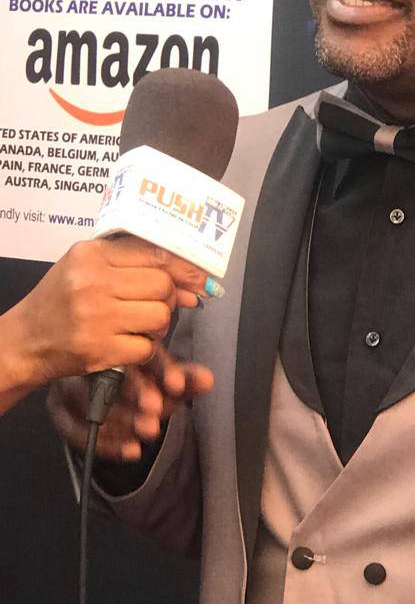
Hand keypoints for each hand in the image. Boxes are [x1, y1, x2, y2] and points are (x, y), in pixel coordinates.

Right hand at [5, 235, 209, 391]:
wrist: (25, 340)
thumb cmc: (61, 299)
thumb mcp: (87, 266)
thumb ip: (134, 264)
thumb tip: (193, 286)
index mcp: (91, 254)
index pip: (156, 254)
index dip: (185, 269)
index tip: (201, 280)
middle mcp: (92, 281)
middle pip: (163, 286)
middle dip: (170, 299)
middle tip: (157, 306)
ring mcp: (95, 317)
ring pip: (160, 316)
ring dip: (159, 325)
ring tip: (140, 325)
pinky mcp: (98, 349)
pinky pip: (146, 348)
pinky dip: (144, 349)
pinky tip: (127, 344)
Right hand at [47, 343, 213, 459]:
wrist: (104, 398)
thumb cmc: (139, 382)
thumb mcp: (165, 380)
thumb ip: (185, 381)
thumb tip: (208, 380)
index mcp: (120, 344)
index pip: (140, 353)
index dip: (162, 370)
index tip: (177, 386)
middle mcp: (92, 361)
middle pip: (113, 376)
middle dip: (138, 396)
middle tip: (156, 417)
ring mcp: (71, 385)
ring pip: (93, 403)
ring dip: (124, 421)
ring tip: (148, 432)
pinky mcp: (58, 409)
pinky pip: (76, 429)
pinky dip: (106, 443)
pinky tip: (131, 450)